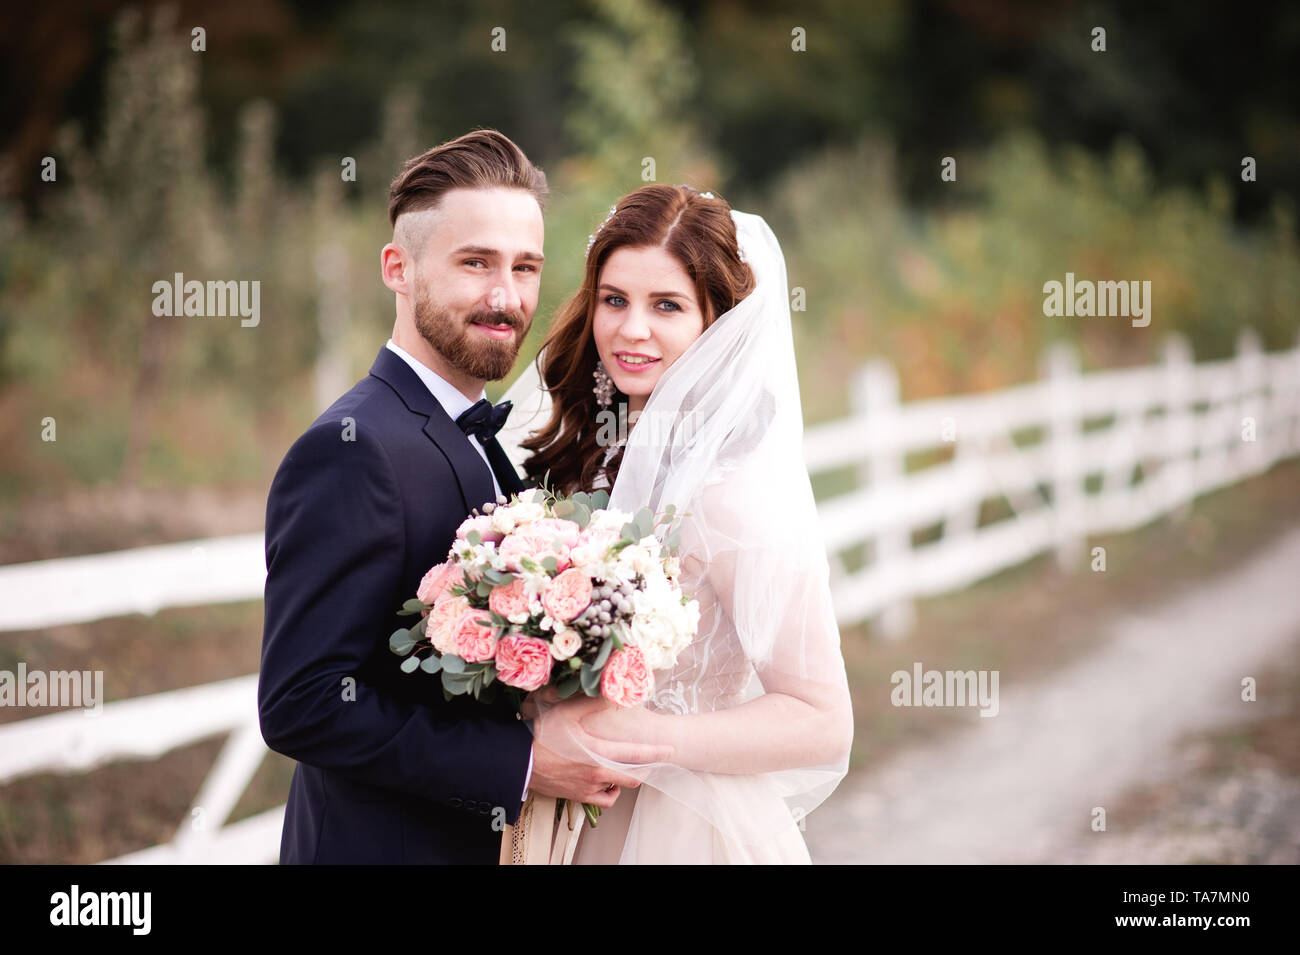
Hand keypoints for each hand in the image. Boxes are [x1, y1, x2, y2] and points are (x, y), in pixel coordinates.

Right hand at [524, 692, 673, 806]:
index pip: (636, 755)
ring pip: (618, 788)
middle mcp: (597, 773)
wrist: (519, 763)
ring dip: (626, 780)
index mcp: (598, 752)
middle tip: (656, 762)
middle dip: (648, 769)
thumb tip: (614, 694)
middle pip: (633, 777)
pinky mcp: (577, 796)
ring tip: (627, 768)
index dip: (656, 753)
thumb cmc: (542, 736)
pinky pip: (603, 799)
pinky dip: (610, 792)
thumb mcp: (567, 713)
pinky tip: (608, 782)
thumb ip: (593, 704)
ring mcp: (587, 787)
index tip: (671, 750)